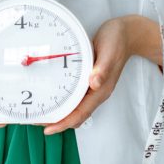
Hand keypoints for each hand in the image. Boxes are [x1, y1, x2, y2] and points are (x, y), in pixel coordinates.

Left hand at [43, 17, 133, 134]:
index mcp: (101, 90)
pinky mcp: (90, 80)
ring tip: (42, 110)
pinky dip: (64, 100)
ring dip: (60, 112)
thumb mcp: (109, 52)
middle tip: (37, 119)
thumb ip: (102, 68)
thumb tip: (94, 83)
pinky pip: (76, 96)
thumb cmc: (117, 41)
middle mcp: (97, 92)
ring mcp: (94, 87)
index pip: (80, 114)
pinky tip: (54, 95)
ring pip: (75, 107)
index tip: (48, 129)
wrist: (126, 34)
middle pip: (76, 115)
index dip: (64, 123)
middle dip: (58, 121)